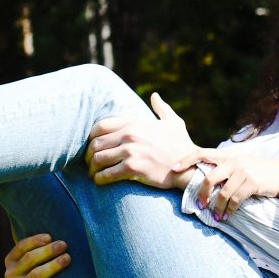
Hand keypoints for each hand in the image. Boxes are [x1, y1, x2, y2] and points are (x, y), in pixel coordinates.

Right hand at [0, 233, 70, 277]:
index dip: (35, 240)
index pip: (21, 247)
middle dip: (48, 251)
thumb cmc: (38, 276)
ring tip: (67, 258)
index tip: (50, 237)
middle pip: (30, 259)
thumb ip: (37, 248)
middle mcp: (10, 274)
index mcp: (11, 261)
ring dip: (52, 266)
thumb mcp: (32, 263)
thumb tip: (52, 228)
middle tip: (64, 245)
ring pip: (36, 275)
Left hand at [86, 94, 204, 187]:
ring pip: (98, 159)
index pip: (100, 126)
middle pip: (95, 143)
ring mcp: (130, 151)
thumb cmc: (181, 145)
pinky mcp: (132, 168)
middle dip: (89, 155)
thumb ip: (161, 108)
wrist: (190, 166)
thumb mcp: (173, 122)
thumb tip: (155, 96)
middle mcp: (130, 135)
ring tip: (93, 174)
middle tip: (90, 163)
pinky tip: (99, 181)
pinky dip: (99, 179)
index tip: (92, 146)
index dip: (91, 137)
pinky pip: (107, 174)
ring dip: (92, 168)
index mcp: (134, 122)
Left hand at [194, 153, 278, 220]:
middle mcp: (234, 161)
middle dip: (202, 194)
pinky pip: (235, 200)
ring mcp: (243, 172)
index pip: (202, 152)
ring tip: (216, 216)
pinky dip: (230, 210)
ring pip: (222, 193)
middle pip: (209, 178)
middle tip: (200, 205)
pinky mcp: (252, 183)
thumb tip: (204, 181)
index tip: (174, 168)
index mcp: (228, 155)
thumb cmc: (258, 171)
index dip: (186, 160)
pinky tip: (228, 215)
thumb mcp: (240, 165)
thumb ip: (224, 169)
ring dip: (218, 208)